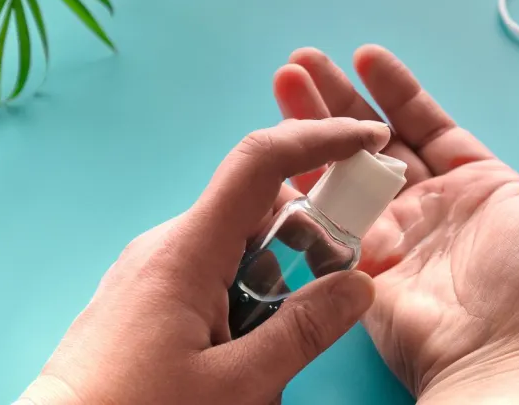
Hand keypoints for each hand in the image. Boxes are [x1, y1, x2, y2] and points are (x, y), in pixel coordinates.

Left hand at [18, 119, 389, 404]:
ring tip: (270, 347)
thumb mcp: (234, 385)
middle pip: (258, 210)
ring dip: (275, 279)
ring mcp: (157, 264)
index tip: (368, 139)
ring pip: (240, 246)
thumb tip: (362, 285)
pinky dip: (247, 294)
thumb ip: (302, 332)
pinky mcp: (150, 288)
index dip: (318, 138)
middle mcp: (171, 242)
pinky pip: (215, 270)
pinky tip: (242, 347)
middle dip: (306, 238)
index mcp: (188, 249)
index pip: (259, 162)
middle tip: (333, 286)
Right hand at [273, 46, 518, 403]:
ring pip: (343, 170)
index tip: (366, 55)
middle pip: (373, 140)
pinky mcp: (360, 265)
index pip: (426, 123)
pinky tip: (276, 151)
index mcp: (472, 183)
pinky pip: (327, 218)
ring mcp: (390, 233)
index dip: (396, 89)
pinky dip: (301, 186)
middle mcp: (427, 204)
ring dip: (312, 129)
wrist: (504, 356)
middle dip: (339, 98)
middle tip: (302, 63)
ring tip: (283, 87)